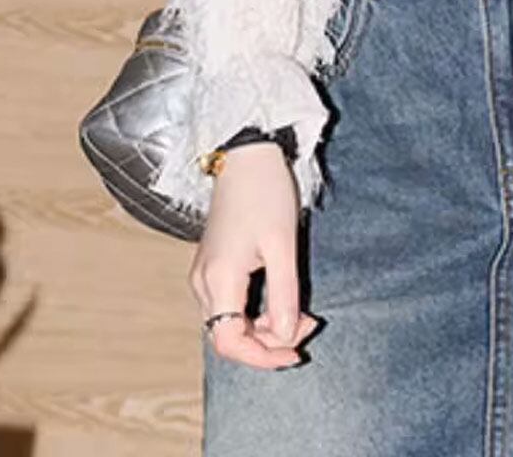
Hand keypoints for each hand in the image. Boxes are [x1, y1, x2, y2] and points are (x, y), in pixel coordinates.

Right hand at [189, 144, 319, 369]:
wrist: (246, 156)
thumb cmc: (265, 193)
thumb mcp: (283, 244)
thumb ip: (285, 293)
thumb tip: (287, 335)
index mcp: (219, 277)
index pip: (229, 341)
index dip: (261, 356)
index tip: (295, 351)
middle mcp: (204, 281)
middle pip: (228, 336)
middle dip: (269, 341)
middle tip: (309, 325)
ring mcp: (205, 274)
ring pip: (229, 323)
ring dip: (264, 328)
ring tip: (301, 313)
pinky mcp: (213, 266)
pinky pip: (230, 305)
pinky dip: (256, 312)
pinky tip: (281, 302)